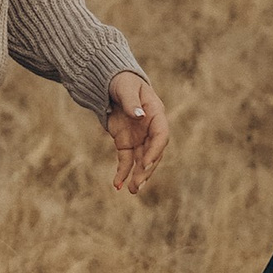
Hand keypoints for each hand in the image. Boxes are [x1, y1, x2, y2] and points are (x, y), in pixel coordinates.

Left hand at [104, 71, 170, 194]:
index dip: (155, 150)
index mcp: (156, 114)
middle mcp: (150, 129)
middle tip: (138, 184)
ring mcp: (139, 138)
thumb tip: (139, 115)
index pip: (161, 135)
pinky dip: (122, 173)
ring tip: (132, 190)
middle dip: (146, 169)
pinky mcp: (126, 143)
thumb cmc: (123, 82)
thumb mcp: (126, 88)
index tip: (144, 163)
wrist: (111, 83)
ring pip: (141, 161)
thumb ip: (131, 102)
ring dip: (138, 176)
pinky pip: (126, 161)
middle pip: (153, 152)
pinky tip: (117, 185)